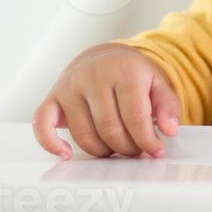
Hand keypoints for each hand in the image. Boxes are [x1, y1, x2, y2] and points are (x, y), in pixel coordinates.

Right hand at [32, 43, 181, 160]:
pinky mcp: (53, 97)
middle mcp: (93, 76)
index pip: (135, 117)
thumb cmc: (130, 74)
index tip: (155, 151)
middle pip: (110, 130)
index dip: (147, 141)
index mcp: (123, 71)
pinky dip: (50, 143)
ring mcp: (70, 87)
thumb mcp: (157, 83)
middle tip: (136, 150)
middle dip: (127, 148)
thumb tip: (169, 130)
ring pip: (84, 135)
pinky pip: (42, 123)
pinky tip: (65, 153)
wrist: (102, 57)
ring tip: (116, 148)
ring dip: (102, 151)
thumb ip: (168, 105)